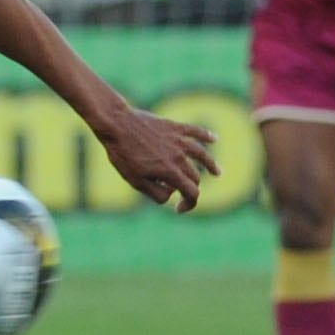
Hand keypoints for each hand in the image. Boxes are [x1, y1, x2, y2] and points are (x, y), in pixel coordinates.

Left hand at [94, 105, 219, 211]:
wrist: (117, 125)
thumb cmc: (123, 155)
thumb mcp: (136, 182)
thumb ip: (156, 193)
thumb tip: (171, 194)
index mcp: (170, 172)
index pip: (192, 193)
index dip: (189, 204)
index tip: (179, 209)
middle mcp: (179, 157)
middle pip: (194, 177)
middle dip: (191, 189)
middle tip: (182, 195)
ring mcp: (178, 141)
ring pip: (202, 155)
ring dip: (211, 165)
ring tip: (217, 173)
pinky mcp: (174, 127)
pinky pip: (195, 131)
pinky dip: (206, 136)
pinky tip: (214, 139)